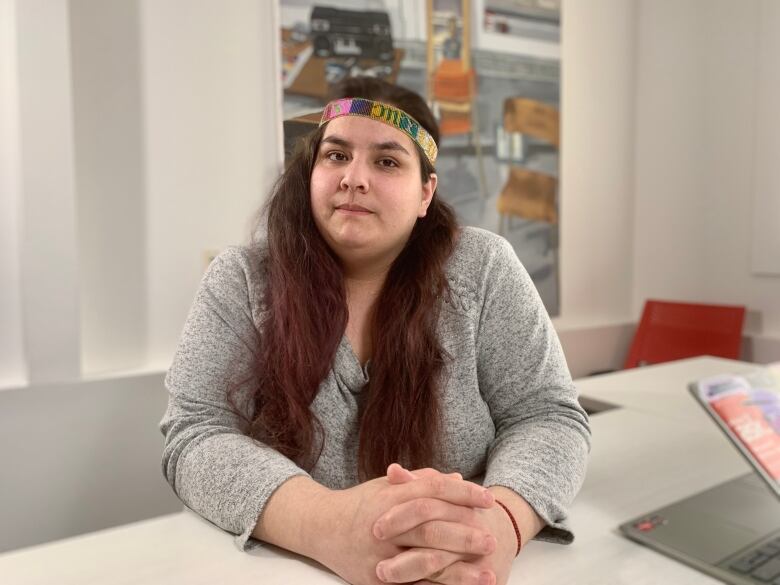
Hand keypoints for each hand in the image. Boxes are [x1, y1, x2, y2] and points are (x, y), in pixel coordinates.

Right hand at [313, 467, 495, 584]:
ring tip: (487, 574)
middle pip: (431, 527)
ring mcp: (380, 554)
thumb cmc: (360, 504)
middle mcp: (386, 524)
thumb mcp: (388, 486)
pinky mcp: (376, 578)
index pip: (433, 490)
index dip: (463, 494)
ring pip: (424, 561)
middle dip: (464, 535)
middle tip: (492, 539)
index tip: (488, 499)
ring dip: (459, 571)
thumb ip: (422, 481)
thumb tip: (458, 478)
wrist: (320, 526)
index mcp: (391, 495)